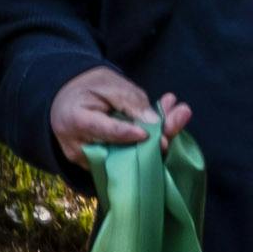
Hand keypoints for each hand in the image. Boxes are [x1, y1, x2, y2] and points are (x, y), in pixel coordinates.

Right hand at [50, 68, 190, 169]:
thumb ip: (131, 103)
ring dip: (157, 140)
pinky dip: (148, 146)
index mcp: (75, 121)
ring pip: (128, 158)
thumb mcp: (110, 85)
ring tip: (180, 113)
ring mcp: (88, 161)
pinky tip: (168, 127)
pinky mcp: (98, 167)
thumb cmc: (90, 87)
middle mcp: (78, 147)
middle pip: (122, 149)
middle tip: (183, 113)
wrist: (69, 98)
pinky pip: (126, 161)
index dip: (128, 133)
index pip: (105, 132)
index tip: (148, 133)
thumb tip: (155, 125)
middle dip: (156, 136)